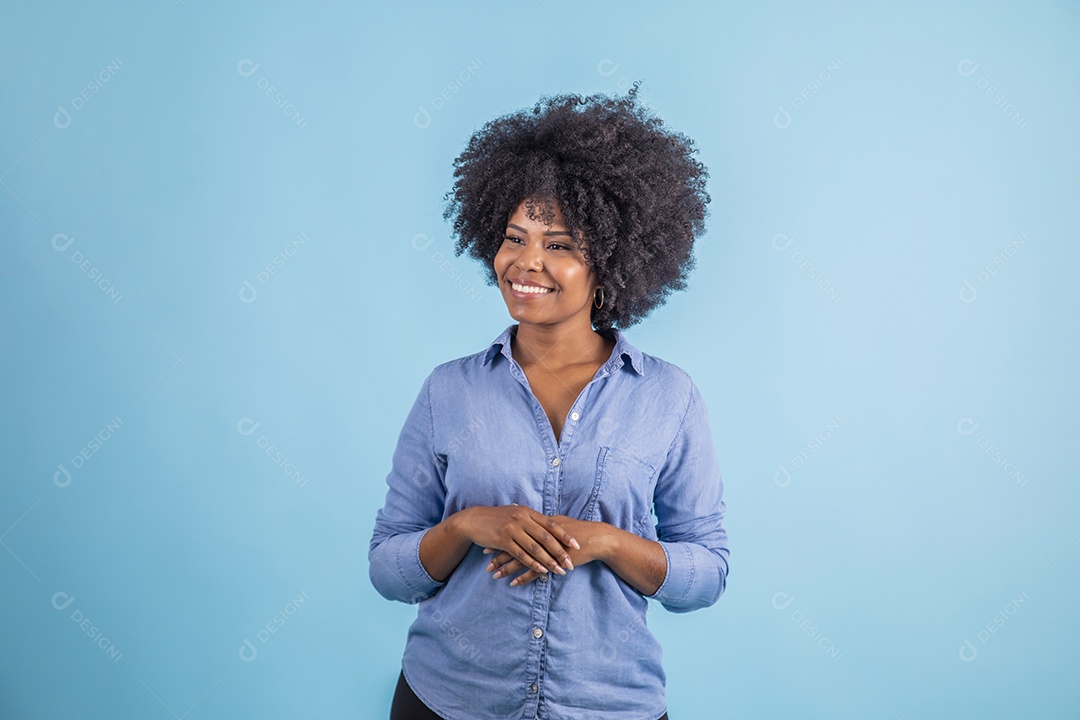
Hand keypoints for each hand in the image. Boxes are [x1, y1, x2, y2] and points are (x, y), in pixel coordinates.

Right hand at [453, 504, 579, 576]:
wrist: (474, 520)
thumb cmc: (497, 518)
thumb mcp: (515, 514)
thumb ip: (530, 519)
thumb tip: (547, 526)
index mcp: (528, 512)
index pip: (551, 524)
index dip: (565, 535)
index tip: (577, 545)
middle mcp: (522, 519)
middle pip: (546, 537)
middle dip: (560, 552)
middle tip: (570, 563)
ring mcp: (513, 529)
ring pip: (535, 548)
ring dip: (549, 561)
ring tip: (559, 570)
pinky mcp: (503, 540)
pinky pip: (521, 554)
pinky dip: (532, 563)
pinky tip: (541, 570)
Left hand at [484, 516, 616, 585]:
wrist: (597, 539)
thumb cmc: (578, 532)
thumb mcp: (558, 524)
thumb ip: (544, 524)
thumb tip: (530, 523)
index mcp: (540, 525)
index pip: (515, 532)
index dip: (501, 540)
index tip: (487, 546)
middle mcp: (540, 536)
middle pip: (515, 546)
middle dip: (498, 555)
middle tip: (485, 563)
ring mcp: (547, 550)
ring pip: (522, 560)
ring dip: (506, 568)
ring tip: (493, 575)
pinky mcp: (554, 562)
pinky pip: (536, 572)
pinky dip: (523, 578)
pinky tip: (512, 583)